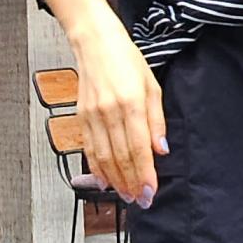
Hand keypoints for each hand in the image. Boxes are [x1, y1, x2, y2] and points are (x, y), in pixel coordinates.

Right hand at [71, 18, 167, 205]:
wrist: (95, 42)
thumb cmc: (126, 60)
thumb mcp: (152, 85)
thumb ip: (156, 120)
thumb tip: (161, 149)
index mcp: (130, 103)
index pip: (138, 148)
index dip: (145, 173)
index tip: (150, 192)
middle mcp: (109, 111)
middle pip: (120, 157)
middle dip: (131, 183)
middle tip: (140, 201)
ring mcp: (92, 115)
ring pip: (103, 157)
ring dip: (115, 180)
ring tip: (126, 195)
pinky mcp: (81, 116)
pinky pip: (88, 148)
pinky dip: (96, 168)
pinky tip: (104, 181)